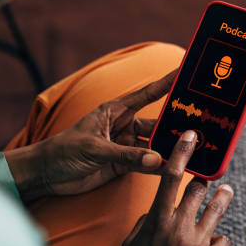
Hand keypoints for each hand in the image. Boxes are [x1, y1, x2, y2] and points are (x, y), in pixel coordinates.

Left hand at [4, 70, 176, 200]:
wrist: (45, 174)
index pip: (148, 94)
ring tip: (191, 149)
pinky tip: (175, 167)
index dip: (167, 82)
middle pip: (157, 122)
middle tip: (200, 123)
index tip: (185, 70)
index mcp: (115, 110)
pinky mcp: (124, 164)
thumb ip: (126, 155)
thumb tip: (157, 159)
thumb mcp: (94, 149)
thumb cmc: (63, 151)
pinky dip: (161, 167)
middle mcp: (124, 125)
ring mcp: (126, 146)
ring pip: (155, 145)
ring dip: (170, 147)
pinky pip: (147, 164)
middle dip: (176, 122)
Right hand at [120, 130, 233, 245]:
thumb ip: (146, 222)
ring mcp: (198, 244)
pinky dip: (217, 240)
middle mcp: (180, 228)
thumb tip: (157, 211)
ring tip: (226, 193)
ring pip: (218, 209)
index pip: (170, 177)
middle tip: (208, 176)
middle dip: (204, 181)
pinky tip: (211, 245)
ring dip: (223, 199)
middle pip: (199, 189)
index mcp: (158, 220)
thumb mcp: (132, 245)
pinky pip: (222, 240)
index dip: (181, 153)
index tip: (191, 136)